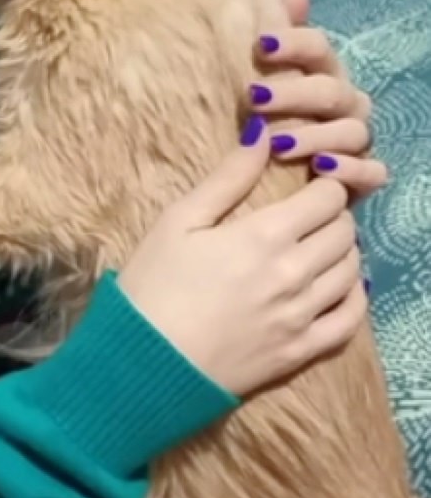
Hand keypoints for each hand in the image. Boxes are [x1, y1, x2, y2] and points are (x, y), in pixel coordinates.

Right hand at [118, 117, 364, 397]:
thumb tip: (263, 133)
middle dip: (332, 216)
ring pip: (351, 271)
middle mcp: (294, 273)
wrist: (143, 364)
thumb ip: (227, 177)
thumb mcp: (178, 221)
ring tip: (317, 250)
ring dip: (341, 253)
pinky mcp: (300, 352)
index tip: (306, 187)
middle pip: (344, 231)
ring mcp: (301, 316)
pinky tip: (336, 288)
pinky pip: (350, 320)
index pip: (327, 196)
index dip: (322, 186)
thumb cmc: (152, 286)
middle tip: (309, 218)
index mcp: (265, 235)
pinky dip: (352, 298)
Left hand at [247, 0, 387, 196]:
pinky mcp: (362, 177)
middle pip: (332, 91)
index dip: (294, 42)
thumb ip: (279, 36)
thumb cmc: (269, 119)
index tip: (259, 45)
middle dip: (295, 93)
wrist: (276, 178)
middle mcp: (345, 104)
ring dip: (316, 136)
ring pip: (352, 131)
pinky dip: (351, 170)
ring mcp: (356, 140)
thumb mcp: (264, 77)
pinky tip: (321, 170)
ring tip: (278, 145)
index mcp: (322, 74)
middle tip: (255, 99)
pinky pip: (372, 172)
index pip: (318, 48)